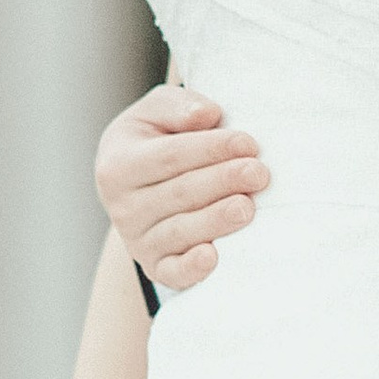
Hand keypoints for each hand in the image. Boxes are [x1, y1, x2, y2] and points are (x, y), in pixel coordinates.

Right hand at [93, 85, 270, 288]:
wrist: (142, 187)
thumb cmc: (158, 140)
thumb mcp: (157, 112)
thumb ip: (179, 106)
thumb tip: (206, 115)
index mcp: (119, 163)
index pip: (170, 157)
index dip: (212, 149)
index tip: (249, 143)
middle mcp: (123, 205)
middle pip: (180, 193)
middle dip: (223, 181)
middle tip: (259, 173)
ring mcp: (137, 239)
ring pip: (180, 231)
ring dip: (216, 220)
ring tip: (247, 207)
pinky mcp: (156, 266)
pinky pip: (172, 272)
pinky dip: (191, 268)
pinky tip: (212, 257)